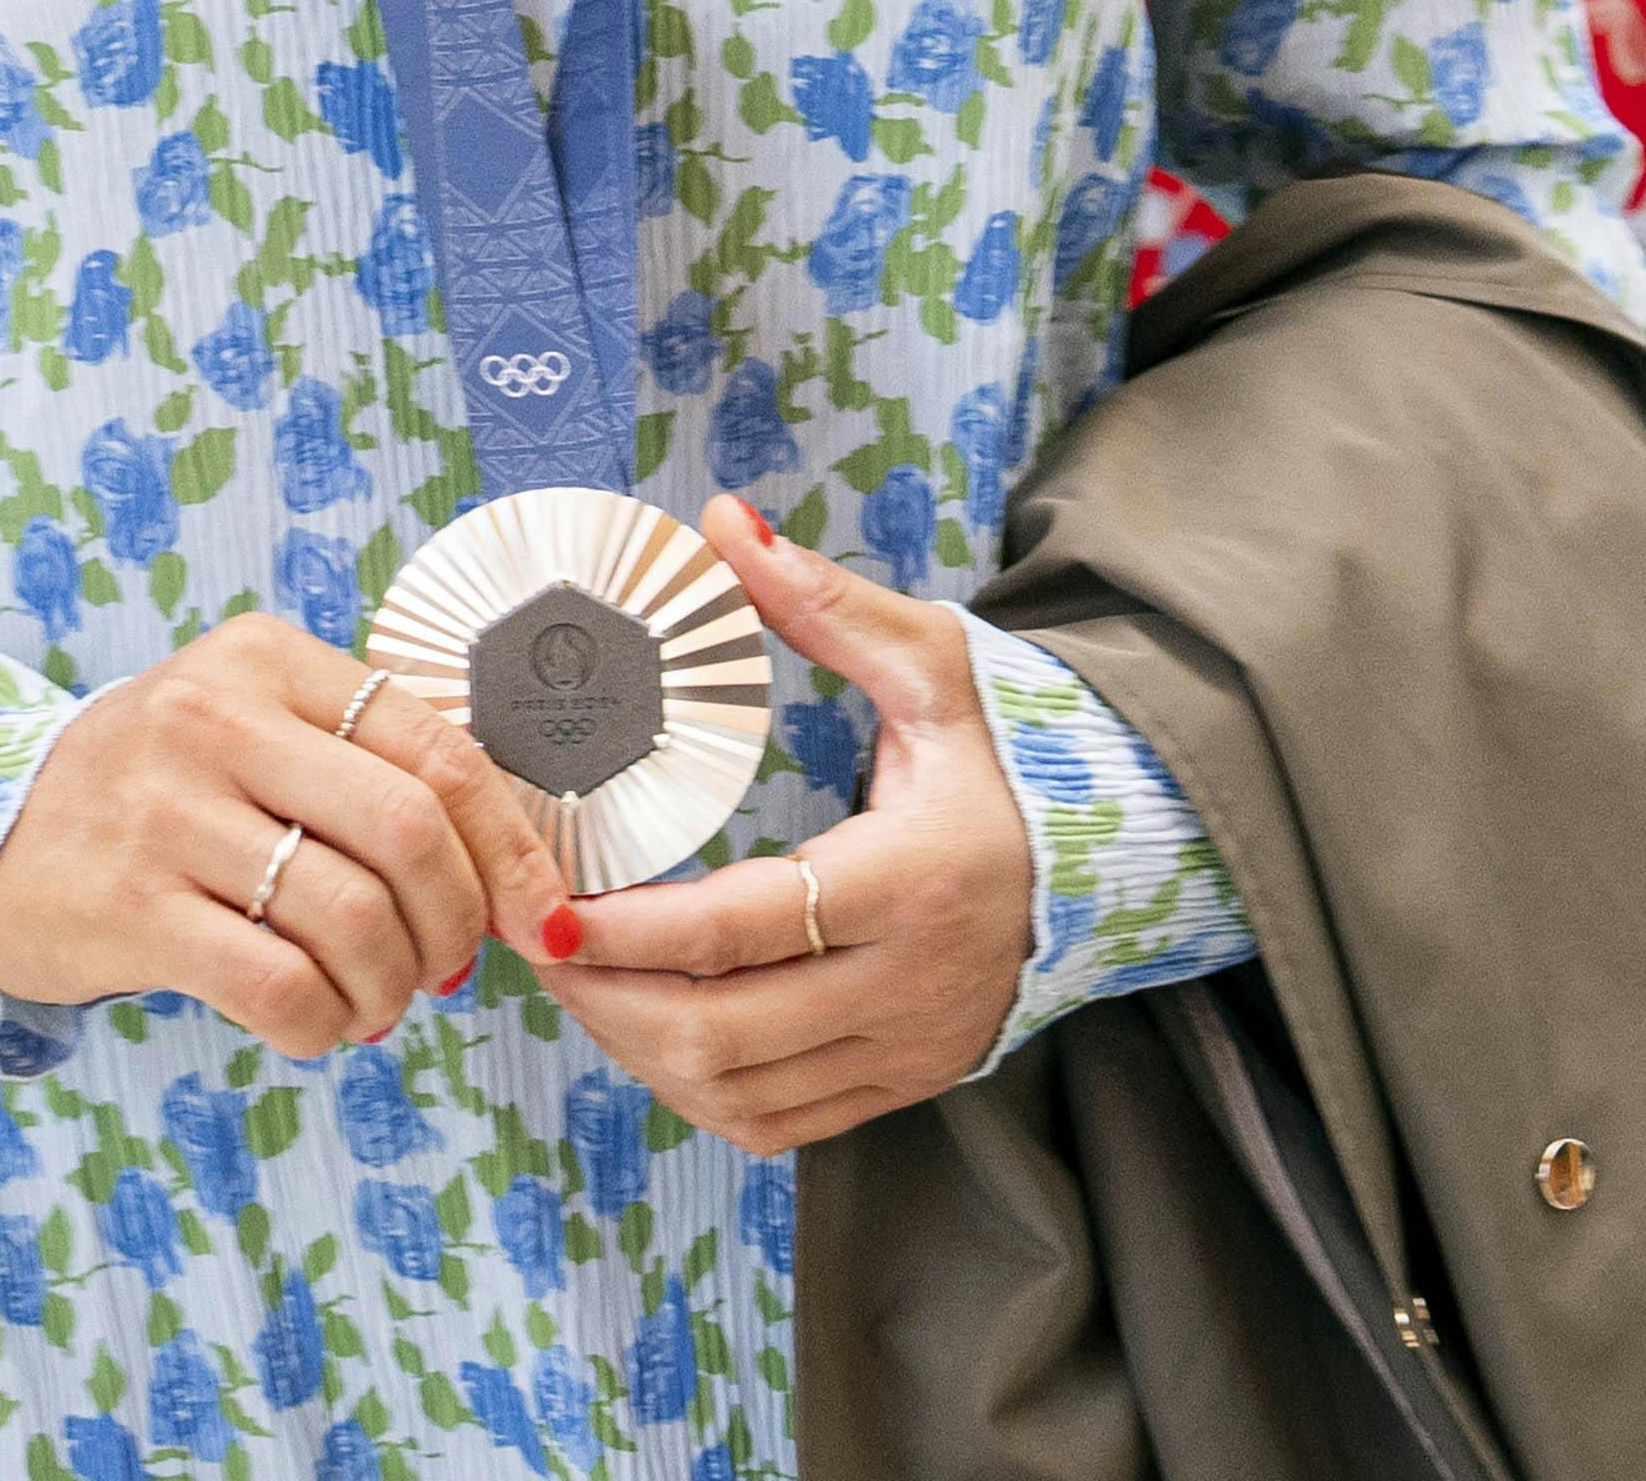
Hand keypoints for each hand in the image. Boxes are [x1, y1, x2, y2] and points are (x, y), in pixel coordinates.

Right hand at [0, 611, 575, 1054]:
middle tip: (447, 970)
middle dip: (458, 923)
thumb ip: (364, 764)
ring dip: (391, 988)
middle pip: (408, 829)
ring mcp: (164, 809)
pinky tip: (317, 1023)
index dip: (511, 845)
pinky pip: (277, 986)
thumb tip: (511, 872)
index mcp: (264, 658)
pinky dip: (324, 1025)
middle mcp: (213, 716)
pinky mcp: (128, 904)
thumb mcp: (248, 728)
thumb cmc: (157, 792)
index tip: (540, 916)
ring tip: (374, 1004)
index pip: (437, 745)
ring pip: (351, 917)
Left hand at [538, 496, 1031, 1152]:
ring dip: (633, 1048)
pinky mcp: (903, 1083)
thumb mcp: (933, 665)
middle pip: (721, 1031)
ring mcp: (908, 1048)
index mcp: (915, 879)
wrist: (1113, 861)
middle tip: (531, 937)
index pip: (742, 928)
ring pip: (735, 1091)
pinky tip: (648, 1027)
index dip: (627, 932)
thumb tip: (723, 522)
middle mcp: (911, 985)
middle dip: (604, 997)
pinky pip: (773, 1124)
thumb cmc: (1006, 757)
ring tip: (574, 977)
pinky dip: (691, 1090)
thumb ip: (824, 602)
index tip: (545, 908)